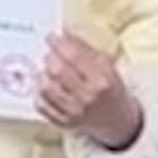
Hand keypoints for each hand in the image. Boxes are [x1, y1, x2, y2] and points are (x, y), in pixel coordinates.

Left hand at [35, 34, 141, 149]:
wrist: (117, 121)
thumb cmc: (112, 90)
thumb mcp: (109, 68)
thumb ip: (88, 51)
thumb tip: (65, 35)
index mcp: (103, 80)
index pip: (75, 56)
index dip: (59, 44)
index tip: (52, 37)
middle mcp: (88, 96)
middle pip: (58, 71)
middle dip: (50, 58)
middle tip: (50, 53)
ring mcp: (74, 111)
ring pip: (46, 87)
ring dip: (43, 74)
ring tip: (48, 70)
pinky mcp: (63, 122)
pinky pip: (42, 105)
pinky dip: (39, 93)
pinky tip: (46, 86)